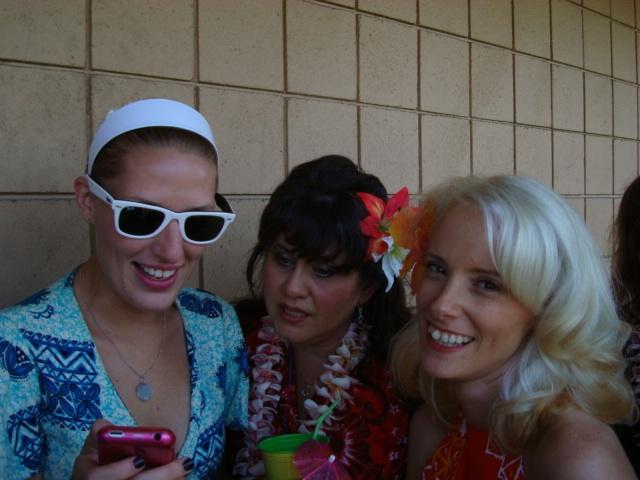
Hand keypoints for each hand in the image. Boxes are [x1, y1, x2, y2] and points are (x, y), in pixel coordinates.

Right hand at [71, 419, 194, 478]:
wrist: (102, 479)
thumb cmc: (99, 464)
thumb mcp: (93, 448)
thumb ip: (100, 435)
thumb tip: (104, 426)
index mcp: (87, 477)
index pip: (97, 479)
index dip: (119, 471)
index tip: (140, 460)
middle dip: (159, 476)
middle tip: (182, 464)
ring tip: (187, 467)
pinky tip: (182, 477)